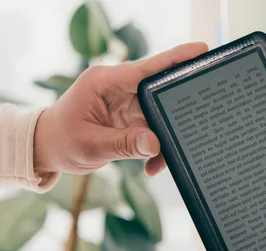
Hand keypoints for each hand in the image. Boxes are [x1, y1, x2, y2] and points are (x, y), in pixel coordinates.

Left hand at [33, 42, 208, 176]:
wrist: (47, 150)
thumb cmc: (61, 141)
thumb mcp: (90, 145)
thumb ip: (124, 144)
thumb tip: (155, 144)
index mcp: (105, 82)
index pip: (146, 68)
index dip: (175, 59)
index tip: (200, 51)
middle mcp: (119, 88)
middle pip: (160, 91)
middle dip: (176, 109)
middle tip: (194, 121)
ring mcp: (127, 104)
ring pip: (160, 116)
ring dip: (164, 138)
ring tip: (162, 160)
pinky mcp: (131, 119)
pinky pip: (154, 131)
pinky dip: (156, 149)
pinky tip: (151, 166)